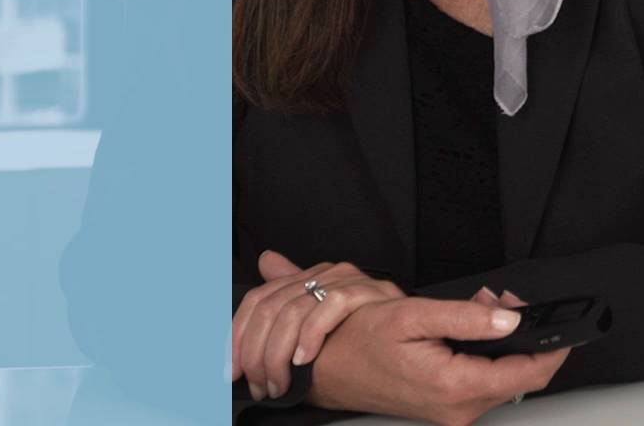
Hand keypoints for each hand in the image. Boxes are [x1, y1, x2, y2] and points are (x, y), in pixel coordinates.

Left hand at [232, 249, 404, 400]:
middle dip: (257, 354)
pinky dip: (312, 336)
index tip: (231, 369)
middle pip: (271, 306)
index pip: (258, 299)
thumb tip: (265, 260)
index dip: (238, 336)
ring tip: (281, 381)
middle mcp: (329, 273)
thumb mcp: (315, 325)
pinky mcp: (372, 292)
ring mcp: (352, 281)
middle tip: (259, 384)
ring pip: (294, 309)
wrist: (412, 343)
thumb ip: (287, 296)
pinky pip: (331, 306)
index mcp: (313, 277)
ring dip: (280, 355)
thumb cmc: (365, 338)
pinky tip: (304, 359)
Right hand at [306, 287, 569, 425]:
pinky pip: (485, 382)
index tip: (562, 321)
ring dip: (506, 344)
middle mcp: (459, 408)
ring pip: (504, 378)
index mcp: (455, 387)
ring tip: (485, 310)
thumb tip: (511, 317)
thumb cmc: (361, 343)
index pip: (528, 373)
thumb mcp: (414, 316)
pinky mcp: (449, 408)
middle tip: (506, 302)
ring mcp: (455, 412)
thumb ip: (468, 318)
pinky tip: (474, 332)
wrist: (329, 368)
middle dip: (525, 337)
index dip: (552, 345)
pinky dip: (489, 355)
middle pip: (521, 376)